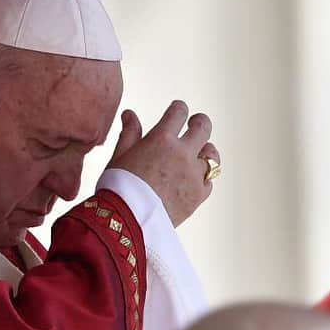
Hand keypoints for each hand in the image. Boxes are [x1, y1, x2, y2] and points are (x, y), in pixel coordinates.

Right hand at [106, 101, 219, 226]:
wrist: (127, 221)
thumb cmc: (118, 188)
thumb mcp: (120, 156)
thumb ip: (129, 133)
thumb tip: (130, 114)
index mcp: (162, 139)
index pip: (179, 112)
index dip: (178, 109)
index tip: (177, 111)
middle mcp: (182, 153)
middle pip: (203, 127)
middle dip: (200, 122)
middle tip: (195, 123)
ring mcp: (193, 175)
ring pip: (212, 155)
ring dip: (206, 151)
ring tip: (199, 153)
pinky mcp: (198, 196)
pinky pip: (209, 182)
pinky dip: (204, 178)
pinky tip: (195, 178)